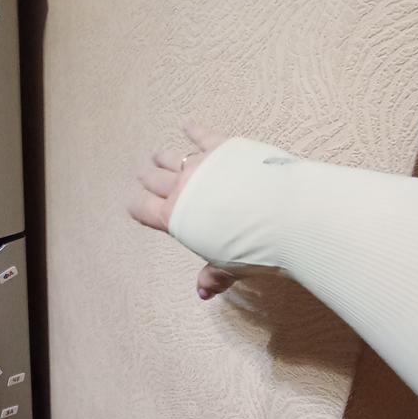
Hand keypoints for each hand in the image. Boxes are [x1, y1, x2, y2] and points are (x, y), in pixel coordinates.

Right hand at [128, 124, 238, 299]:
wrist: (282, 215)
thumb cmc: (253, 248)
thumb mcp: (229, 266)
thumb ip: (213, 276)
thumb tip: (202, 294)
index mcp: (176, 218)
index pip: (144, 210)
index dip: (137, 206)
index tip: (134, 203)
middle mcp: (182, 188)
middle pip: (155, 181)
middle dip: (148, 179)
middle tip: (144, 175)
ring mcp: (201, 165)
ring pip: (172, 158)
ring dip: (163, 157)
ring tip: (157, 155)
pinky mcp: (222, 148)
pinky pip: (202, 135)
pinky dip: (193, 129)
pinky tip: (187, 124)